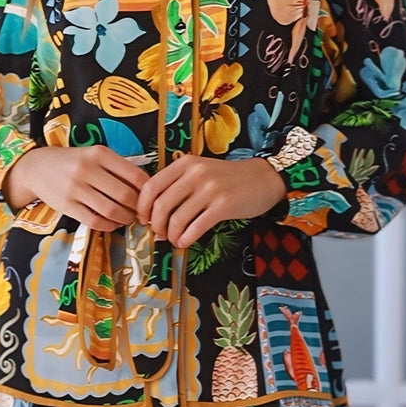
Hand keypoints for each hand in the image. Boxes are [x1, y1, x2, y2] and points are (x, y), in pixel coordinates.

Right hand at [2, 144, 148, 229]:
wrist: (36, 168)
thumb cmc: (73, 161)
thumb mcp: (94, 154)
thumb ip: (117, 167)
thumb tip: (147, 188)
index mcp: (99, 153)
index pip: (134, 174)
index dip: (148, 190)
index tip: (150, 198)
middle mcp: (87, 169)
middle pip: (125, 195)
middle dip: (138, 208)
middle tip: (141, 213)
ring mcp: (76, 188)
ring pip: (111, 210)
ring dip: (125, 218)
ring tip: (128, 218)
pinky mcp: (67, 206)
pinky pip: (94, 221)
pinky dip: (109, 225)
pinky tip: (113, 223)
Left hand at [136, 154, 285, 248]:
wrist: (263, 178)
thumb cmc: (227, 178)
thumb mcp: (200, 171)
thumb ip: (178, 185)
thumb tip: (154, 213)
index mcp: (185, 164)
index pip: (151, 186)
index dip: (142, 207)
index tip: (144, 219)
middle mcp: (195, 174)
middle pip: (161, 205)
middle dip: (156, 225)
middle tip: (158, 234)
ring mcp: (210, 189)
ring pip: (177, 219)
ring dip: (171, 235)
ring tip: (174, 240)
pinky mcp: (223, 206)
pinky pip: (196, 227)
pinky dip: (186, 239)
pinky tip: (184, 243)